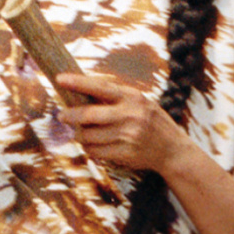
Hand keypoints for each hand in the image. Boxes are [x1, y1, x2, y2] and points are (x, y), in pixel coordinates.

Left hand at [59, 69, 181, 177]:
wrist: (172, 149)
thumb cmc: (151, 121)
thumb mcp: (140, 101)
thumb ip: (116, 97)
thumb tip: (83, 91)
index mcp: (132, 97)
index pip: (99, 87)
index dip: (78, 83)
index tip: (60, 79)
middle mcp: (130, 115)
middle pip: (88, 114)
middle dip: (70, 115)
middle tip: (62, 116)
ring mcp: (127, 136)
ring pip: (88, 135)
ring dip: (80, 134)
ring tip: (82, 132)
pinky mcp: (125, 154)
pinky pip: (95, 151)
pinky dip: (89, 148)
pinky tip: (93, 145)